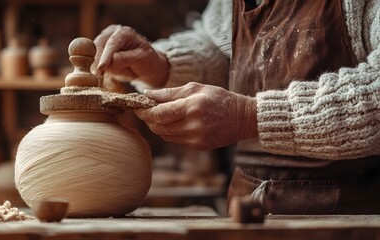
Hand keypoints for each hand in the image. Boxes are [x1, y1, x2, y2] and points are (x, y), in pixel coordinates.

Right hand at [93, 25, 168, 87]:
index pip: (112, 44)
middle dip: (97, 61)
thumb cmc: (147, 61)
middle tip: (97, 76)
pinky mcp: (99, 54)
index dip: (105, 56)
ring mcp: (104, 44)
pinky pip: (93, 62)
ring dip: (95, 66)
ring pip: (94, 55)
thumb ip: (126, 59)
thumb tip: (111, 61)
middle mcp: (111, 35)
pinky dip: (95, 70)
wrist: (145, 67)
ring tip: (101, 78)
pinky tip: (98, 78)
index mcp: (124, 32)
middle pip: (99, 47)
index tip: (101, 68)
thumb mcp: (141, 59)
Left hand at [134, 82, 257, 149]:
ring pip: (164, 134)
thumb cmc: (218, 98)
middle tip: (144, 109)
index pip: (159, 113)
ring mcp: (196, 138)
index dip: (144, 111)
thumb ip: (169, 93)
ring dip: (157, 125)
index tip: (136, 106)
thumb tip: (147, 94)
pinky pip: (174, 140)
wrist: (243, 118)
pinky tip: (172, 123)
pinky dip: (168, 131)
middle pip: (158, 126)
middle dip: (148, 118)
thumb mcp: (195, 89)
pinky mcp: (198, 147)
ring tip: (158, 115)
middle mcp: (193, 125)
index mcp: (192, 107)